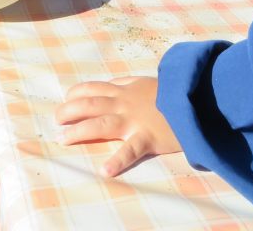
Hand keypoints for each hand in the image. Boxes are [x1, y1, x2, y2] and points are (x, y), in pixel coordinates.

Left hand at [55, 77, 180, 176]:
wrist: (196, 98)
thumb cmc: (172, 92)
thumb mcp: (146, 82)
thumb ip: (127, 84)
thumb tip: (110, 85)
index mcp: (124, 90)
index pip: (92, 88)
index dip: (75, 93)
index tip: (66, 100)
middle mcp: (124, 103)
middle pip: (89, 104)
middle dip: (68, 111)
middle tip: (56, 120)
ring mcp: (134, 120)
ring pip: (100, 123)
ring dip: (79, 131)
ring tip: (63, 139)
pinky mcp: (148, 137)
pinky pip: (130, 149)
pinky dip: (117, 160)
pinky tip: (105, 170)